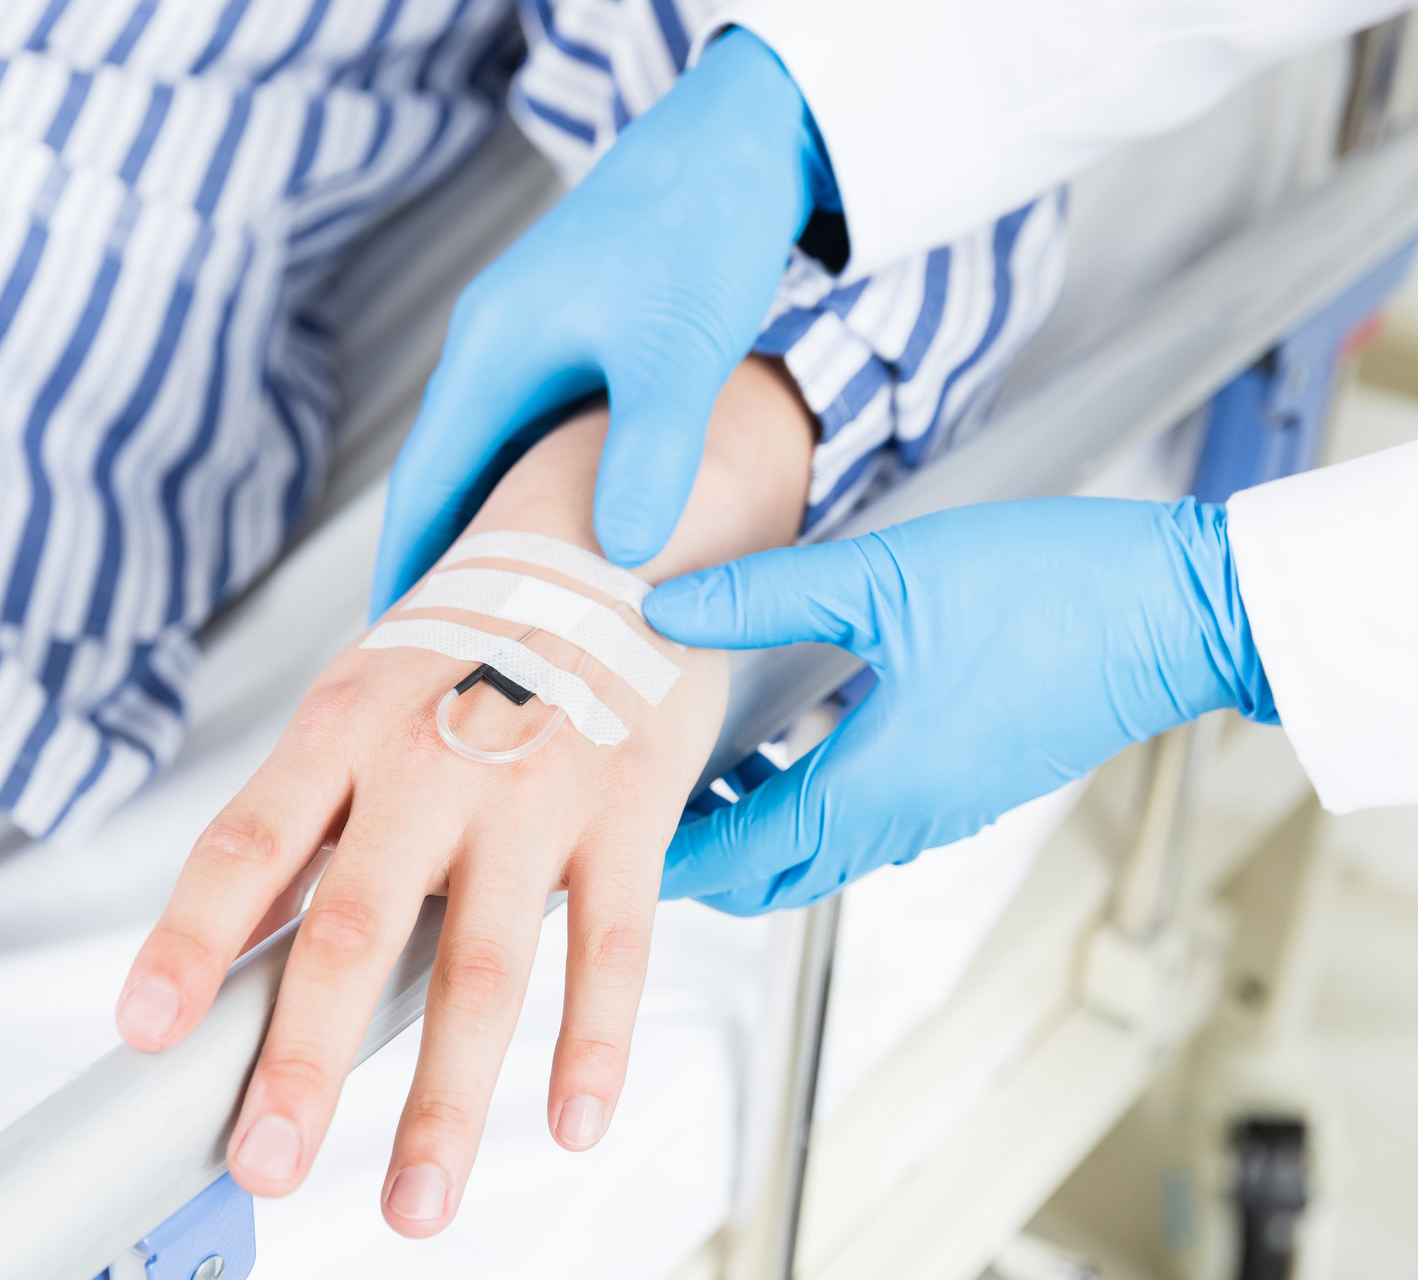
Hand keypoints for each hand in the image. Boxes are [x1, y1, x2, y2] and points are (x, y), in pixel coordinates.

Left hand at [115, 408, 743, 1235]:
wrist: (609, 547)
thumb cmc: (466, 652)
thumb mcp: (360, 705)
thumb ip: (306, 827)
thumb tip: (221, 959)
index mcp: (344, 726)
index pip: (249, 843)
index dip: (189, 938)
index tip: (146, 1031)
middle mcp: (433, 756)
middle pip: (357, 926)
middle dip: (303, 1057)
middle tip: (265, 1158)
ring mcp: (538, 786)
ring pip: (485, 966)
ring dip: (445, 1100)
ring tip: (413, 1200)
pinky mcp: (631, 811)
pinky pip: (613, 946)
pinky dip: (593, 1046)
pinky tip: (572, 1121)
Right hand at [369, 27, 826, 613]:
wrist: (744, 133)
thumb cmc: (701, 221)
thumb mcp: (676, 347)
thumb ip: (649, 450)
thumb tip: (621, 554)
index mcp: (490, 352)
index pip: (424, 483)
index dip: (409, 567)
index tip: (397, 643)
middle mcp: (495, 349)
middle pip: (448, 479)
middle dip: (445, 564)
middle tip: (450, 653)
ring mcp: (534, 345)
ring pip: (495, 461)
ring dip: (496, 533)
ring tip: (508, 618)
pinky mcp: (579, 342)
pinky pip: (540, 440)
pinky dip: (545, 497)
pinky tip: (576, 540)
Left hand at [643, 497, 1275, 913]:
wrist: (1182, 611)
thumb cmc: (1053, 594)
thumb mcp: (885, 579)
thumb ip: (763, 595)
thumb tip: (665, 605)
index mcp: (875, 788)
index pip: (737, 857)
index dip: (661, 857)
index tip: (601, 843)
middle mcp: (906, 819)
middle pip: (771, 875)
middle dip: (695, 854)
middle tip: (634, 802)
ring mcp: (942, 808)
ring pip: (817, 851)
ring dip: (748, 826)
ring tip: (693, 764)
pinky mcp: (968, 783)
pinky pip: (862, 822)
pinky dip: (801, 802)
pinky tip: (783, 735)